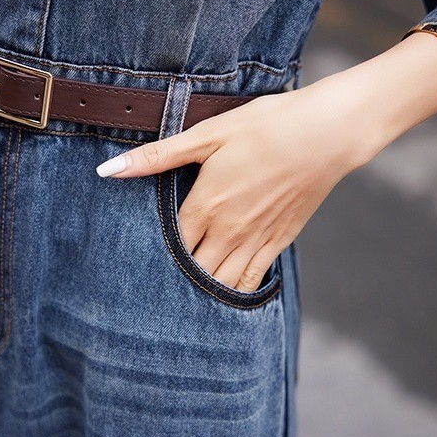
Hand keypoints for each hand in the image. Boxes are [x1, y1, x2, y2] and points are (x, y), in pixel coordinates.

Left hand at [95, 31, 436, 292]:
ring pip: (221, 282)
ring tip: (181, 310)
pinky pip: (254, 279)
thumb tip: (109, 170)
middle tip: (150, 301)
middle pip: (192, 272)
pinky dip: (236, 292)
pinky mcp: (280, 241)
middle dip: (172, 284)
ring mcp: (256, 240)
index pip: (168, 247)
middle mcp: (228, 231)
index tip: (131, 273)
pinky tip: (225, 299)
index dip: (149, 260)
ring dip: (201, 295)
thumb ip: (158, 157)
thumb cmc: (268, 126)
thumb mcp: (208, 134)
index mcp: (205, 206)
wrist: (328, 133)